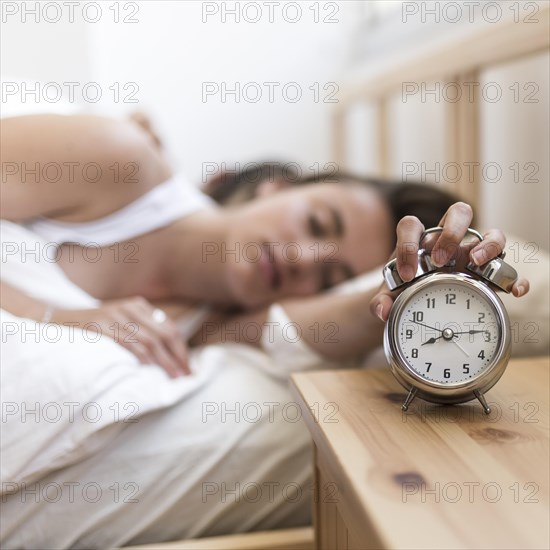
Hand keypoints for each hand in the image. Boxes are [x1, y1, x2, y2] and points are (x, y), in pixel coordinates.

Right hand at [53, 297, 189, 377]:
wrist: (56, 318)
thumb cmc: (94, 327)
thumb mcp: (121, 322)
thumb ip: (142, 331)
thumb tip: (168, 356)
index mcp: (138, 305)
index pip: (169, 328)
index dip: (181, 349)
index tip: (188, 368)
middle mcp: (130, 308)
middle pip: (164, 334)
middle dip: (178, 357)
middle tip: (185, 375)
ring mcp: (115, 316)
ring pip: (150, 341)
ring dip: (164, 361)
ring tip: (173, 376)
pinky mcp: (101, 326)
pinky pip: (128, 342)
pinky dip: (142, 356)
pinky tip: (150, 368)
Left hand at [370, 202, 529, 322]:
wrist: (416, 305)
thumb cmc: (403, 292)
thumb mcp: (389, 297)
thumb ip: (380, 302)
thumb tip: (382, 310)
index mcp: (418, 240)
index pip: (411, 225)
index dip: (407, 245)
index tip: (405, 274)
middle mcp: (446, 241)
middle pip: (458, 214)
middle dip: (451, 233)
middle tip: (440, 261)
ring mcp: (470, 254)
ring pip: (489, 233)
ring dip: (487, 245)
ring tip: (476, 264)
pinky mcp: (486, 274)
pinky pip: (507, 268)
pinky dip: (513, 278)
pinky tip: (512, 292)